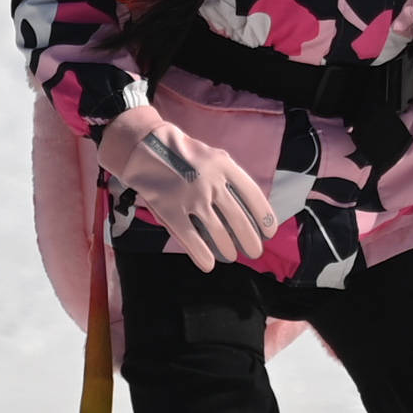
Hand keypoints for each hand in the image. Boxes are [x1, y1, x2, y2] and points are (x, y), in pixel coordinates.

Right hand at [98, 105, 278, 271]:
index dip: (264, 216)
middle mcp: (210, 181)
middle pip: (238, 219)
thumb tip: (247, 209)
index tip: (269, 232)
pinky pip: (191, 239)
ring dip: (227, 249)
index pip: (252, 194)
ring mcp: (190, 197)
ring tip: (230, 256)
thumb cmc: (180, 154)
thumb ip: (228, 178)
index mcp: (224, 165)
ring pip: (218, 232)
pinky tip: (208, 264)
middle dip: (250, 240)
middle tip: (254, 252)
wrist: (143, 147)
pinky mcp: (170, 210)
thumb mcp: (211, 156)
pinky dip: (202, 255)